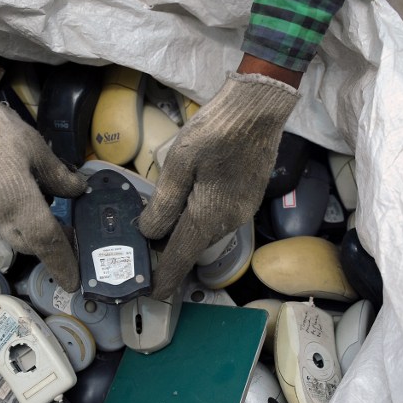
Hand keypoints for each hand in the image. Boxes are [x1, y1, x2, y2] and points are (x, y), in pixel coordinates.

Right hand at [0, 73, 86, 290]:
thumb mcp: (34, 147)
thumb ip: (57, 175)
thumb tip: (77, 190)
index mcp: (19, 205)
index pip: (47, 244)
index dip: (63, 262)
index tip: (71, 281)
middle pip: (27, 244)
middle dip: (44, 242)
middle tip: (60, 229)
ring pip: (5, 234)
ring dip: (20, 227)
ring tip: (28, 200)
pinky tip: (1, 193)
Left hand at [138, 71, 299, 298]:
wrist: (259, 107)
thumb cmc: (216, 130)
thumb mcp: (179, 163)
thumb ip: (163, 203)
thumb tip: (150, 233)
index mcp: (210, 216)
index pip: (181, 257)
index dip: (165, 277)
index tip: (153, 295)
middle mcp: (229, 221)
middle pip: (192, 246)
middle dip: (169, 254)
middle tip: (143, 252)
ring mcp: (241, 211)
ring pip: (204, 233)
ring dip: (182, 235)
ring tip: (156, 230)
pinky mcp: (246, 199)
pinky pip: (216, 220)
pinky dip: (196, 221)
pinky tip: (182, 208)